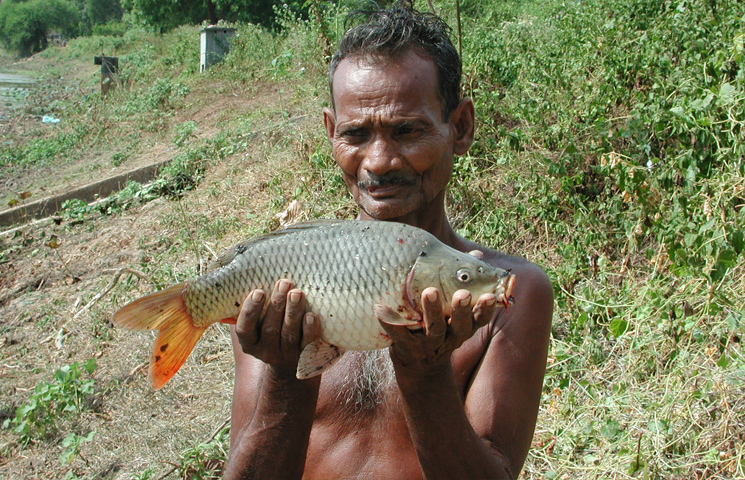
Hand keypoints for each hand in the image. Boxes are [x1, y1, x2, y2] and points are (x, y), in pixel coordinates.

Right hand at [234, 279, 319, 377]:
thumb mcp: (256, 324)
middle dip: (277, 304)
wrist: (288, 365)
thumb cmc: (269, 330)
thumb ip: (250, 307)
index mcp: (249, 343)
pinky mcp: (304, 356)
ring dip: (293, 312)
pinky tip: (311, 316)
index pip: (245, 328)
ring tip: (297, 293)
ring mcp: (285, 355)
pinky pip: (307, 343)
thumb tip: (243, 275)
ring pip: (289, 333)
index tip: (258, 291)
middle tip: (284, 283)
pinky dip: (309, 330)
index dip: (250, 310)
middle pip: (270, 328)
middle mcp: (265, 351)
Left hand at [378, 287, 497, 375]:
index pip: (479, 319)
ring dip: (433, 311)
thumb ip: (464, 282)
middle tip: (462, 294)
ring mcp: (429, 344)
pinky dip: (390, 323)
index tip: (489, 296)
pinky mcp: (407, 348)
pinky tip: (380, 308)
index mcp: (463, 327)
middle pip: (459, 326)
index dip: (485, 309)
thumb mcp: (454, 311)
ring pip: (434, 330)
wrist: (420, 365)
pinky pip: (398, 335)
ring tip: (430, 292)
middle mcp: (450, 337)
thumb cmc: (440, 325)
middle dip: (461, 310)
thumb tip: (477, 254)